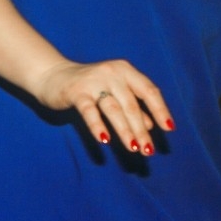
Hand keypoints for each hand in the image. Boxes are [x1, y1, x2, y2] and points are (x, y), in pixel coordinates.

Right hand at [32, 59, 173, 155]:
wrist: (52, 75)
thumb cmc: (88, 86)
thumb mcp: (113, 93)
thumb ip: (132, 106)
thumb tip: (149, 125)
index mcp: (125, 70)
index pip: (148, 90)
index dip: (160, 110)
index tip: (168, 129)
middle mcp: (112, 73)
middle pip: (131, 104)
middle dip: (141, 129)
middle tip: (148, 150)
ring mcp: (93, 81)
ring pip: (113, 109)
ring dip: (125, 130)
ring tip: (133, 148)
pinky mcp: (76, 92)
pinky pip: (89, 111)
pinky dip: (98, 126)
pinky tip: (104, 140)